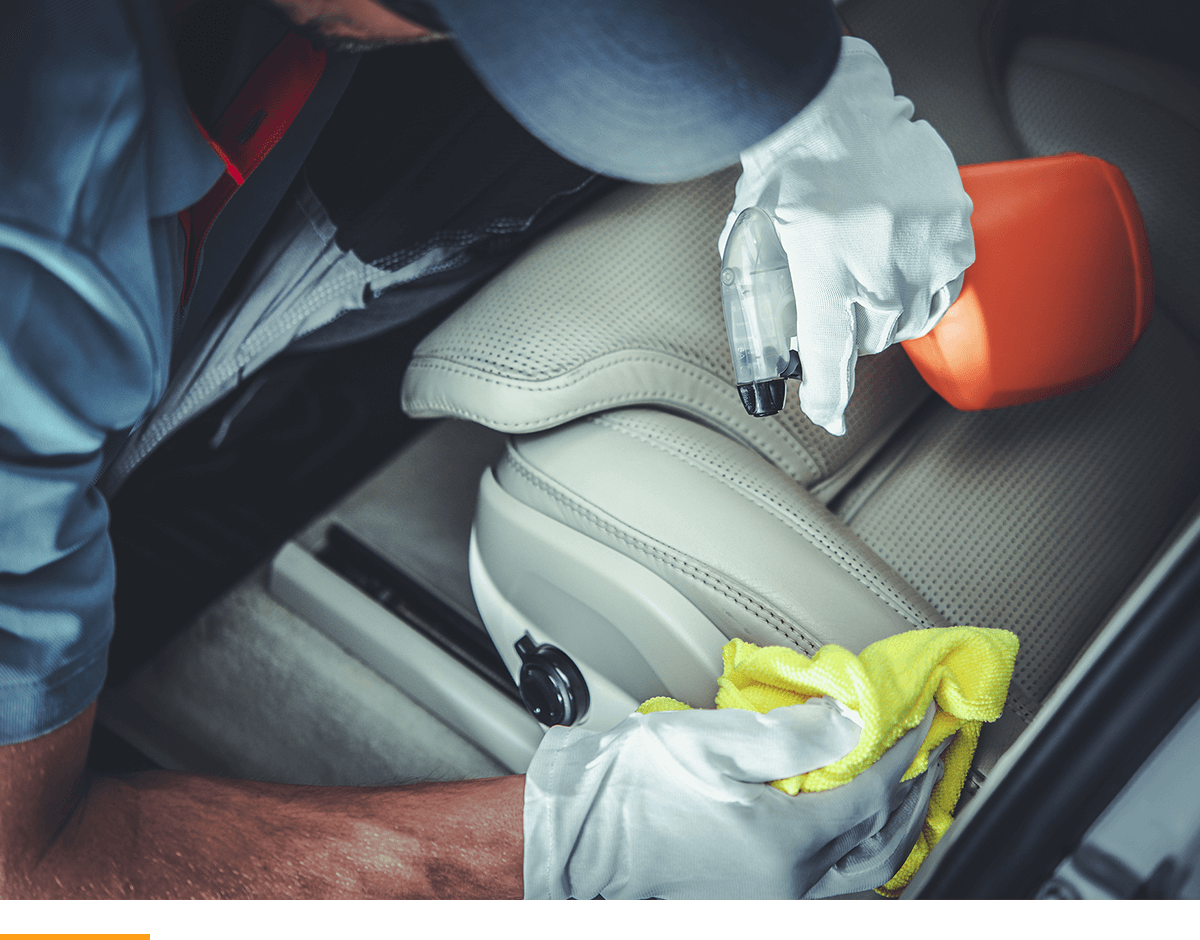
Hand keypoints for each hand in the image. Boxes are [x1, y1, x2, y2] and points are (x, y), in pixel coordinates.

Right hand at [523, 698, 938, 898]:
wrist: (576, 836)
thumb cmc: (630, 790)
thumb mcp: (715, 742)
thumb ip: (796, 734)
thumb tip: (852, 720)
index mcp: (784, 845)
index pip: (871, 797)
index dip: (903, 756)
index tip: (921, 726)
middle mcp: (786, 886)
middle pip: (880, 850)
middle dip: (914, 803)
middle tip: (930, 762)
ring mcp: (769, 900)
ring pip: (857, 876)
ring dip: (890, 833)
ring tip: (905, 796)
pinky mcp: (748, 901)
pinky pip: (824, 884)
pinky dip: (852, 854)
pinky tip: (849, 829)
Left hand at [718, 37, 974, 435]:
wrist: (838, 107)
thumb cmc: (791, 165)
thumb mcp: (757, 236)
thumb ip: (764, 284)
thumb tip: (771, 322)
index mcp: (825, 276)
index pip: (830, 357)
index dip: (828, 397)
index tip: (828, 420)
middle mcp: (880, 272)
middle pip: (873, 338)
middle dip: (852, 328)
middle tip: (837, 294)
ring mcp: (923, 251)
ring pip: (914, 313)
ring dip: (891, 308)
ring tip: (869, 274)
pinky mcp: (954, 227)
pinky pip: (946, 278)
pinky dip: (925, 276)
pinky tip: (903, 255)